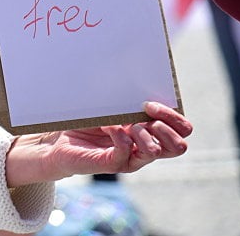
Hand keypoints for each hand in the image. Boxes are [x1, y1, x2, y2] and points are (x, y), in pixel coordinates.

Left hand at [5, 101, 191, 186]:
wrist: (57, 140)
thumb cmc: (84, 120)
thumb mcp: (109, 105)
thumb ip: (125, 98)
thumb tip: (135, 76)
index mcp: (149, 131)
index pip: (182, 129)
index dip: (174, 116)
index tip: (150, 102)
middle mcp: (144, 147)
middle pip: (179, 146)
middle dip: (167, 127)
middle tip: (146, 115)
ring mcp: (130, 157)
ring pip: (156, 152)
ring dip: (145, 134)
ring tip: (128, 125)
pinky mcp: (111, 164)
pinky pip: (125, 154)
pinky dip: (121, 138)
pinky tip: (109, 128)